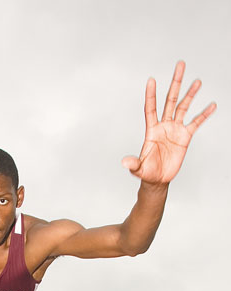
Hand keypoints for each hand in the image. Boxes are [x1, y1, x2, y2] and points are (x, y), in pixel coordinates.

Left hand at [122, 61, 215, 184]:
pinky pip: (196, 123)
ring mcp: (175, 129)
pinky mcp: (185, 137)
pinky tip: (212, 105)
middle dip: (175, 83)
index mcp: (151, 130)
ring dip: (190, 94)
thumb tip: (124, 162)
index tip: (151, 80)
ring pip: (183, 107)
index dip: (151, 95)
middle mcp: (164, 125)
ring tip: (197, 81)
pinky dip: (204, 115)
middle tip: (180, 65)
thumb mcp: (138, 169)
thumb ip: (133, 164)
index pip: (150, 108)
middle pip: (170, 100)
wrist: (158, 179)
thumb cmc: (146, 172)